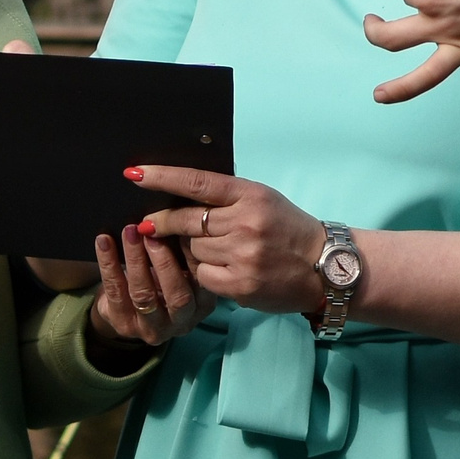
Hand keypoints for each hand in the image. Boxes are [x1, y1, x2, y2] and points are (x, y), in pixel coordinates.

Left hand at [87, 221, 205, 348]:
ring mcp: (152, 327)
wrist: (128, 308)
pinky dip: (109, 263)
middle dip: (164, 261)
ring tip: (129, 232)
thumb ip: (184, 252)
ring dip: (136, 259)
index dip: (193, 254)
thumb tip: (178, 217)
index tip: (181, 226)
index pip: (203, 280)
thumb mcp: (180, 270)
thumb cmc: (162, 279)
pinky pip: (115, 292)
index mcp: (202, 304)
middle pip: (177, 295)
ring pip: (144, 295)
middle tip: (152, 233)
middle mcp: (182, 321)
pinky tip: (104, 242)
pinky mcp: (124, 324)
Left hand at [128, 167, 327, 317]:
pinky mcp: (240, 284)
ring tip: (216, 250)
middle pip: (186, 221)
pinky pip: (202, 274)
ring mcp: (243, 255)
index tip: (134, 174)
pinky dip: (204, 272)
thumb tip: (177, 198)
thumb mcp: (262, 200)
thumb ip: (225, 197)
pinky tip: (223, 269)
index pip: (198, 182)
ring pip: (192, 249)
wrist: (325, 268)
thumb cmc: (288, 229)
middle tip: (149, 225)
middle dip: (163, 223)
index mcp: (251, 195)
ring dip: (192, 250)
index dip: (162, 177)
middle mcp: (246, 223)